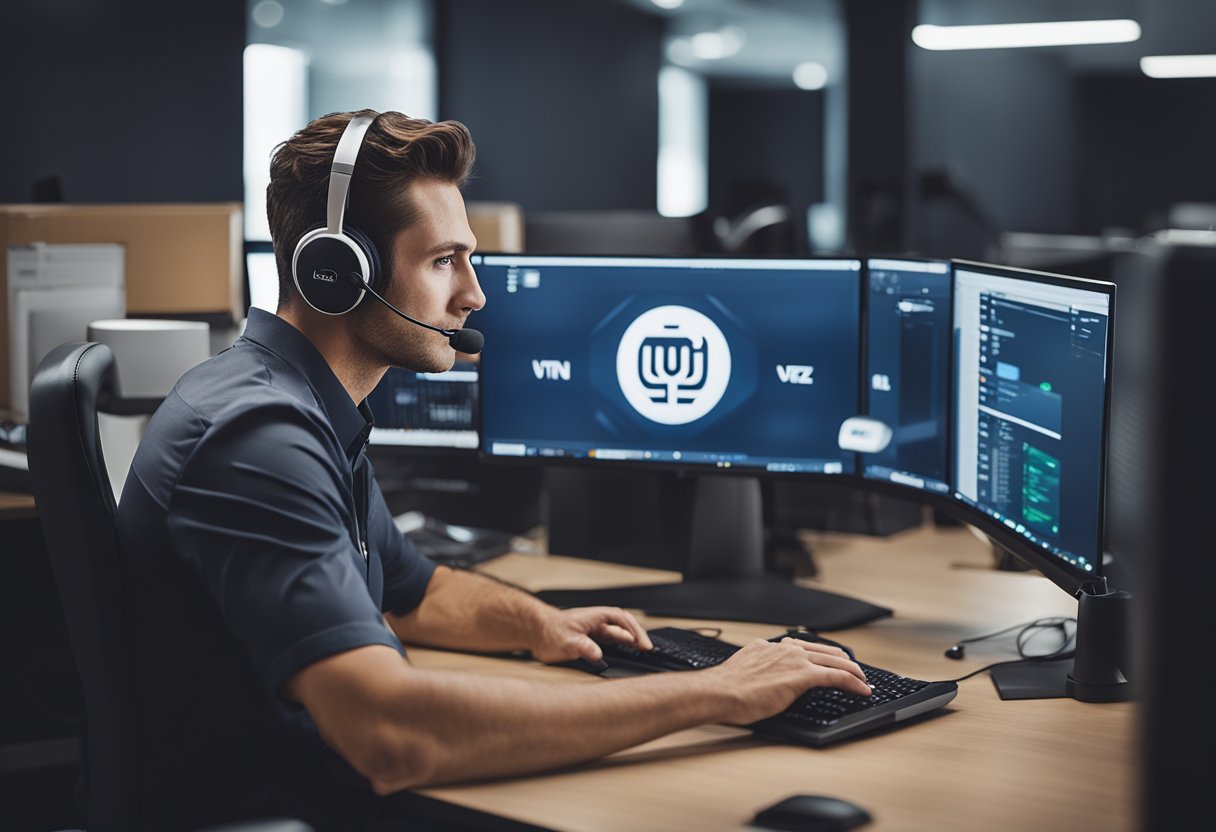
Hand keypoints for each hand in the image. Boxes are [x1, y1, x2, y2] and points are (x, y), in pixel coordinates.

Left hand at [531, 606, 652, 664]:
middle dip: (639, 636)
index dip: (635, 632)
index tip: (643, 645)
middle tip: (649, 650)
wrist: (535, 631)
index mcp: (596, 616)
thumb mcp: (566, 642)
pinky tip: (627, 653)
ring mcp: (595, 630)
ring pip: (620, 633)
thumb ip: (582, 647)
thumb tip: (598, 654)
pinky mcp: (591, 639)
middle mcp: (598, 621)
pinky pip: (612, 640)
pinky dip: (622, 645)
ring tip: (643, 651)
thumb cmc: (549, 631)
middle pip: (625, 625)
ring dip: (632, 640)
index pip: (623, 620)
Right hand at [707, 637, 870, 724]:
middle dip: (842, 659)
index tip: (826, 660)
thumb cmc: (726, 689)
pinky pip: (837, 676)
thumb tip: (763, 681)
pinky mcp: (804, 675)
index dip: (819, 653)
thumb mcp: (745, 672)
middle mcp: (785, 648)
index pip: (802, 645)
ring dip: (853, 670)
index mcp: (769, 647)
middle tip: (852, 669)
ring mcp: (796, 660)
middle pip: (824, 650)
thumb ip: (759, 671)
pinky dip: (853, 682)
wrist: (721, 692)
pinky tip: (862, 689)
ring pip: (835, 660)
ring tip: (862, 679)